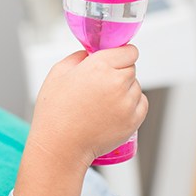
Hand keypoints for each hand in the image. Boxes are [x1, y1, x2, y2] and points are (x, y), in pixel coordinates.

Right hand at [28, 44, 147, 169]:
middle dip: (118, 71)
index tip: (113, 59)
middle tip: (100, 83)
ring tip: (102, 101)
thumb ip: (77, 57)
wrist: (60, 144)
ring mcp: (127, 103)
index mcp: (99, 66)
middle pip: (131, 68)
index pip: (128, 51)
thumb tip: (90, 53)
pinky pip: (141, 104)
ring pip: (136, 86)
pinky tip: (111, 110)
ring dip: (124, 89)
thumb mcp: (58, 73)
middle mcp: (116, 82)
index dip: (120, 54)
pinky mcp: (133, 121)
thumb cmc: (55, 110)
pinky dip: (131, 105)